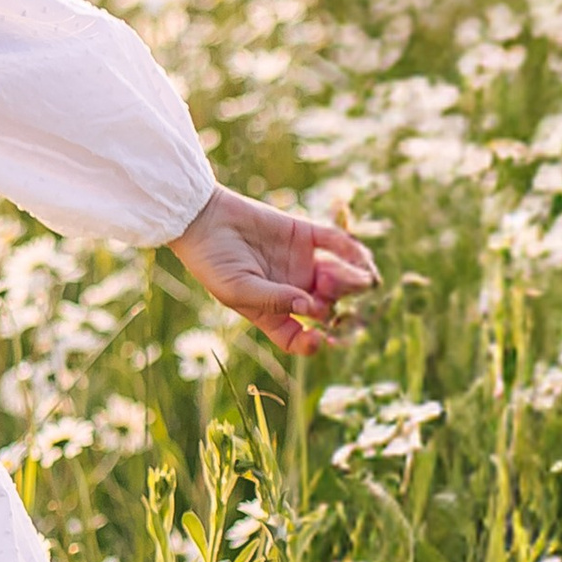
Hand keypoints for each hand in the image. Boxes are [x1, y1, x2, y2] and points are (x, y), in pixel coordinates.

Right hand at [171, 186, 374, 356]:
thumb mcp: (237, 289)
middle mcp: (291, 291)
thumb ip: (273, 300)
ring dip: (350, 281)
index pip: (299, 337)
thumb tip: (310, 308)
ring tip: (341, 275)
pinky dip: (352, 249)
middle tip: (327, 296)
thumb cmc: (212, 261)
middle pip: (328, 309)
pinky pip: (337, 243)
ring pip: (340, 279)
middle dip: (337, 307)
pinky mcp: (304, 235)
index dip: (312, 343)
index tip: (318, 339)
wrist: (202, 218)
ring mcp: (301, 264)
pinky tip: (359, 256)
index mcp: (271, 313)